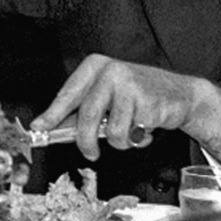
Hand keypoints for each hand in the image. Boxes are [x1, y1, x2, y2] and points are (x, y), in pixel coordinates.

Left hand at [34, 56, 220, 161]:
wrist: (182, 95)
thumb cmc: (139, 96)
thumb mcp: (108, 96)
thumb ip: (83, 110)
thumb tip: (51, 128)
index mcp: (95, 67)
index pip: (67, 95)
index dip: (52, 115)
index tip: (39, 129)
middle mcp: (110, 72)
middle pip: (86, 116)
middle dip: (85, 142)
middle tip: (90, 153)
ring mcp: (129, 85)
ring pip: (111, 131)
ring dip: (120, 141)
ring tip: (130, 131)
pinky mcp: (147, 101)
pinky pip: (132, 134)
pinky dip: (137, 139)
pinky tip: (146, 127)